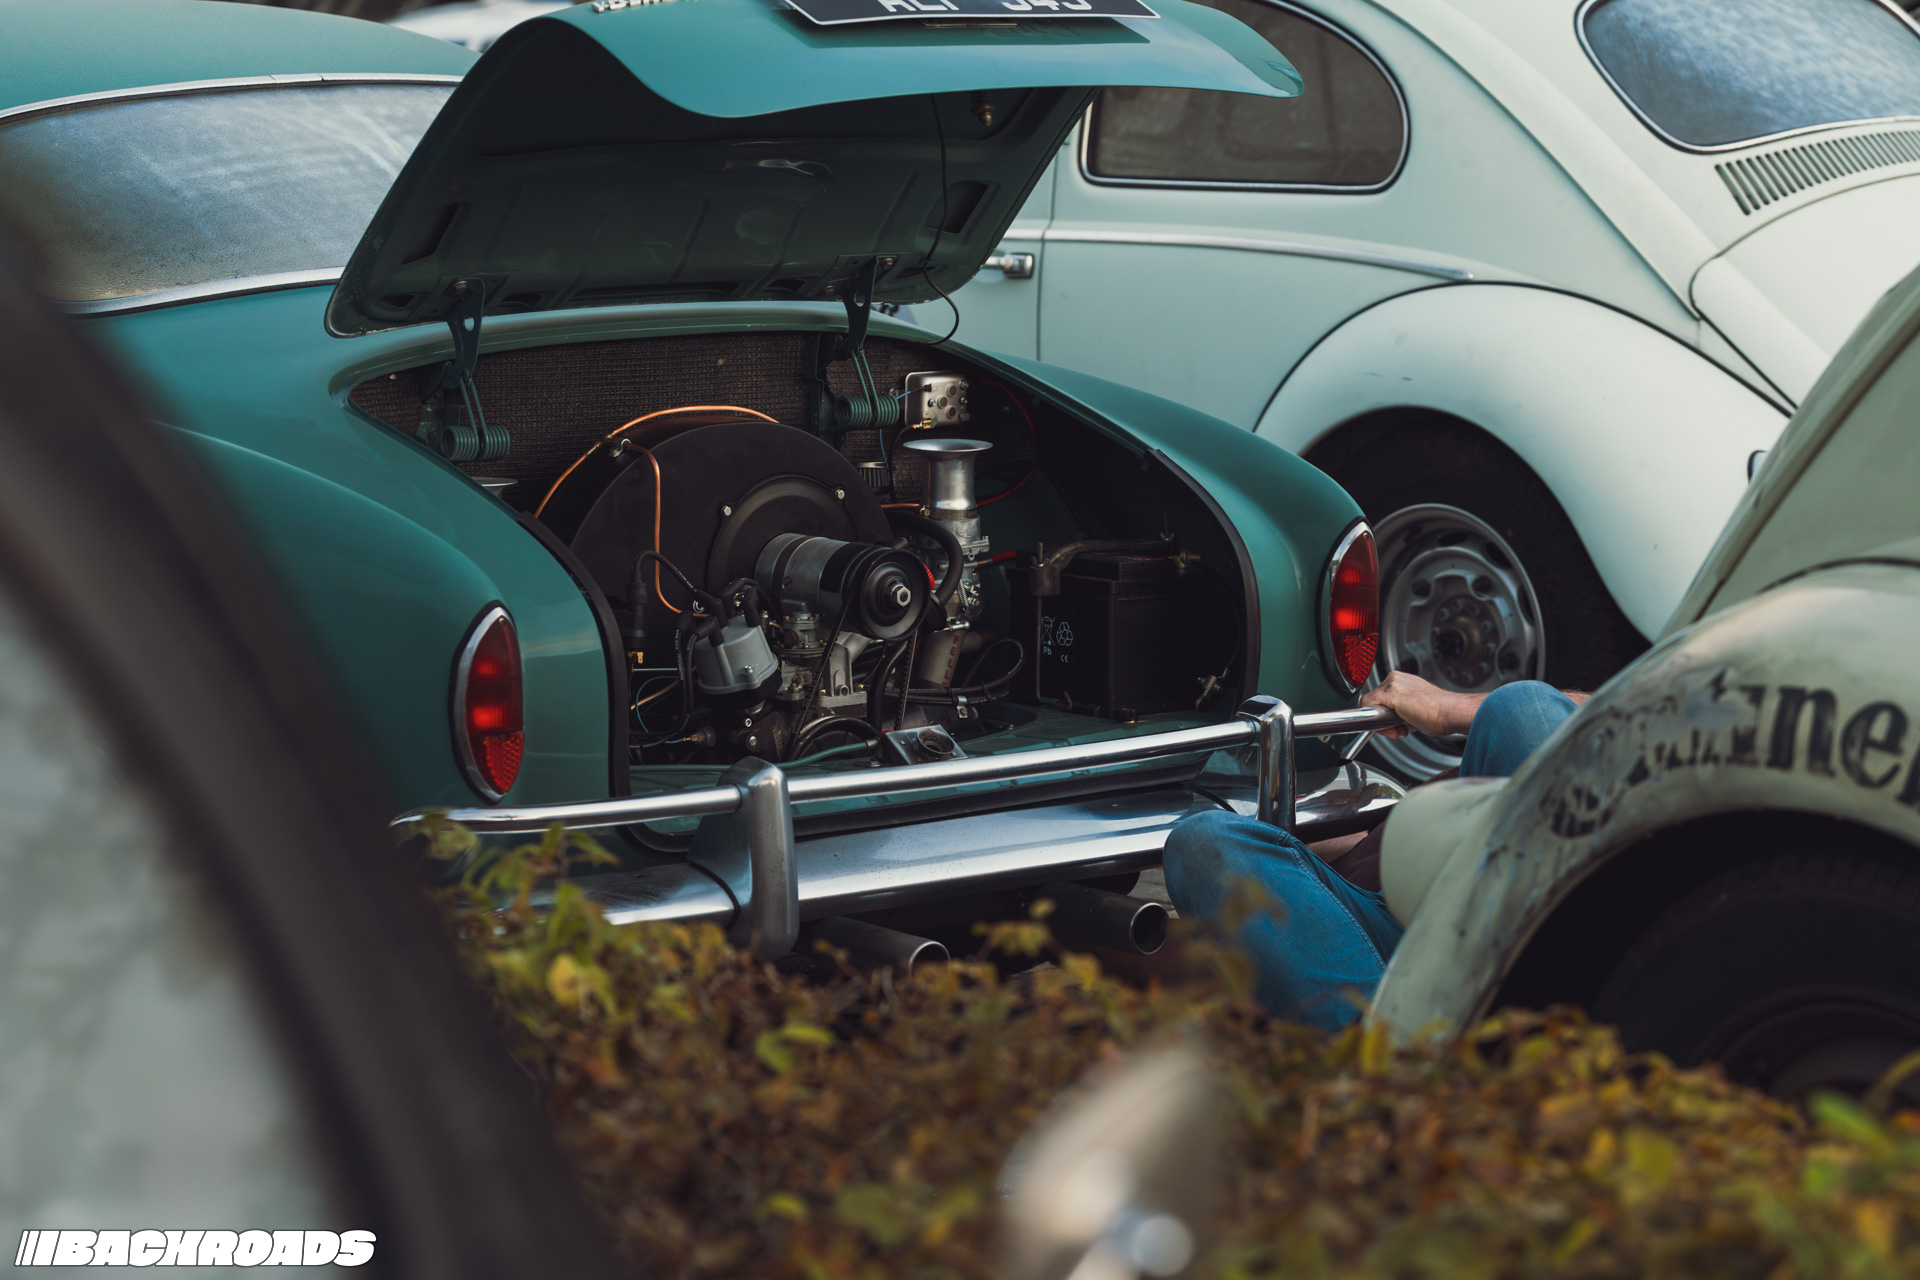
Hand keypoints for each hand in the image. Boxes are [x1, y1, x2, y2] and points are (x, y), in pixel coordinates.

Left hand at [1361, 671, 1483, 738]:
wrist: (1450, 712)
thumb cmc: (1440, 713)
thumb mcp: (1416, 711)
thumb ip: (1402, 713)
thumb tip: (1393, 722)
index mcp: (1403, 682)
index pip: (1382, 699)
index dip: (1388, 717)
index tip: (1399, 727)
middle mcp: (1396, 679)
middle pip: (1375, 702)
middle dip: (1385, 720)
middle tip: (1400, 729)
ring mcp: (1392, 684)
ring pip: (1371, 705)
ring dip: (1383, 722)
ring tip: (1402, 727)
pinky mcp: (1389, 692)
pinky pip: (1368, 707)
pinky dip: (1377, 721)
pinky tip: (1395, 727)